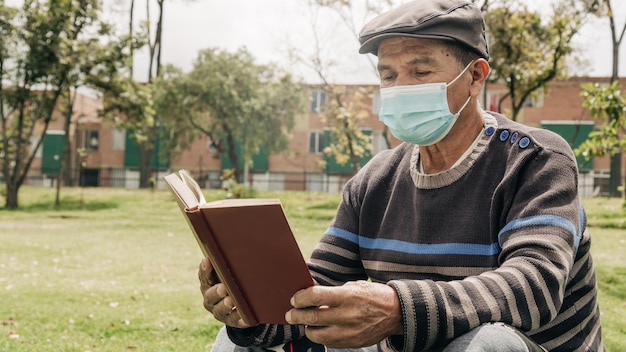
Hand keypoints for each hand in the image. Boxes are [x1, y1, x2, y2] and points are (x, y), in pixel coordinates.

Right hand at [198, 258, 248, 327]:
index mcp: (208, 283)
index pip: (204, 275)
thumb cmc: (233, 279)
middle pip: (209, 295)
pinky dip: (239, 319)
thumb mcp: (229, 270)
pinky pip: (235, 321)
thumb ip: (229, 259)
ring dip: (225, 305)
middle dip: (216, 291)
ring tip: (231, 301)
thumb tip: (236, 235)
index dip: (205, 269)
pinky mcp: (232, 320)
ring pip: (219, 310)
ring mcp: (219, 311)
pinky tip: (245, 317)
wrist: (238, 303)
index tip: (208, 260)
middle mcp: (210, 298)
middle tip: (223, 287)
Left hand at [285, 281, 402, 347]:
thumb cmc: (373, 295)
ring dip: (307, 328)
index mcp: (348, 296)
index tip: (294, 299)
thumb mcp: (353, 286)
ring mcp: (350, 332)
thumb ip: (332, 292)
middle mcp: (347, 315)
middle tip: (290, 314)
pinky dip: (321, 336)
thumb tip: (309, 296)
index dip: (300, 298)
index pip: (315, 296)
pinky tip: (320, 330)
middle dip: (296, 316)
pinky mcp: (352, 343)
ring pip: (317, 335)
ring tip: (306, 323)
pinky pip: (329, 343)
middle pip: (312, 318)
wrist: (396, 313)